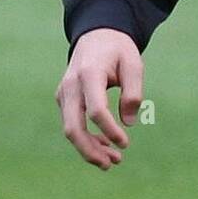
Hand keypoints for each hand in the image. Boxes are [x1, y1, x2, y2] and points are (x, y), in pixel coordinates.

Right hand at [56, 28, 142, 169]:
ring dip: (89, 148)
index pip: (95, 111)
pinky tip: (104, 145)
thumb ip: (133, 92)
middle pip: (73, 127)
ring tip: (112, 161)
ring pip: (70, 129)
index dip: (109, 131)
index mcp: (89, 74)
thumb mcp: (133, 64)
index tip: (125, 143)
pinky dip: (86, 137)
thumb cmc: (118, 50)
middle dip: (91, 150)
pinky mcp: (64, 99)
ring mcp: (64, 93)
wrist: (97, 35)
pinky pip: (72, 123)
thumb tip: (128, 123)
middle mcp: (71, 86)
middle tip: (113, 163)